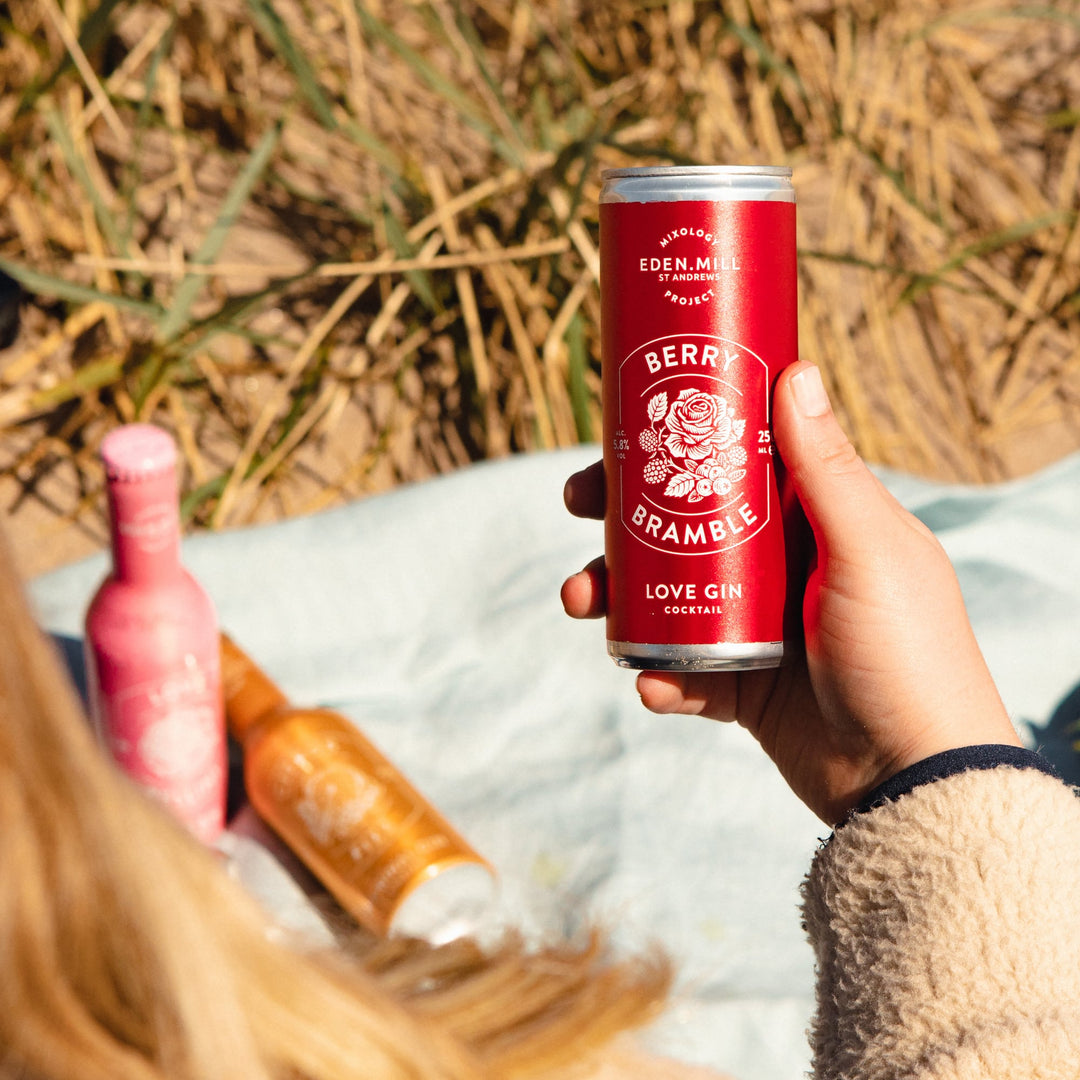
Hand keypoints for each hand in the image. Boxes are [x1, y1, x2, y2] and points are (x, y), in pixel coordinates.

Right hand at [562, 361, 1019, 823]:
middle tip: (577, 506)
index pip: (737, 459)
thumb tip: (796, 371)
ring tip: (581, 602)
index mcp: (817, 519)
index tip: (624, 428)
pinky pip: (682, 668)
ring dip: (617, 594)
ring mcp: (757, 627)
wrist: (912, 778)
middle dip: (623, 514)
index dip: (678, 437)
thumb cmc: (907, 651)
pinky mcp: (742, 686)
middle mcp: (782, 566)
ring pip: (667, 594)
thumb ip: (827, 469)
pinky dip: (658, 673)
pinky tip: (652, 684)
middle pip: (685, 522)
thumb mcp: (868, 548)